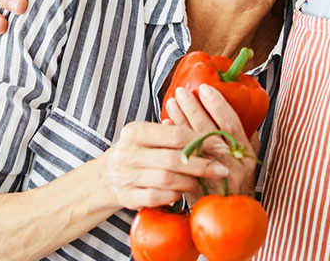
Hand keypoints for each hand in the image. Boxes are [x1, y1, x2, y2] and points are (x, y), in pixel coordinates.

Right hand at [101, 121, 230, 210]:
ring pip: (167, 180)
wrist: (107, 177)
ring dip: (190, 181)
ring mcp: (125, 176)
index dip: (202, 141)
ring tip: (202, 181)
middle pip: (173, 159)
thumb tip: (213, 134)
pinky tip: (182, 192)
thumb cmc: (138, 152)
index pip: (175, 134)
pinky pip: (157, 197)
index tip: (221, 147)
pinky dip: (174, 195)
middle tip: (221, 169)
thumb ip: (175, 132)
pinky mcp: (127, 196)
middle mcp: (128, 152)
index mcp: (135, 131)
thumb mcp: (150, 137)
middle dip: (202, 165)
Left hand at [164, 85, 259, 196]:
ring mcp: (213, 178)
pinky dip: (172, 144)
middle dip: (193, 109)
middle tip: (180, 92)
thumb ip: (248, 140)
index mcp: (245, 156)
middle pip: (208, 131)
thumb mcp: (250, 163)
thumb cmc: (238, 188)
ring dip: (179, 122)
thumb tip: (247, 115)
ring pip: (193, 145)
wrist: (232, 223)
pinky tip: (165, 129)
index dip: (217, 104)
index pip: (231, 124)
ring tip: (170, 104)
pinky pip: (181, 161)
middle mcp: (231, 166)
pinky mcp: (196, 189)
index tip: (204, 88)